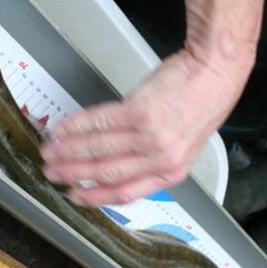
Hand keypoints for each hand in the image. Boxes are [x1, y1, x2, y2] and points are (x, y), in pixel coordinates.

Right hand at [41, 48, 249, 205]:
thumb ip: (152, 158)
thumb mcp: (184, 143)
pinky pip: (99, 123)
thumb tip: (117, 164)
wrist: (215, 70)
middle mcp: (160, 158)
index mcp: (171, 172)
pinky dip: (77, 125)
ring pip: (98, 149)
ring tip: (51, 151)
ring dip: (69, 150)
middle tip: (52, 173)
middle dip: (73, 175)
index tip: (76, 196)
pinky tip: (63, 127)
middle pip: (106, 173)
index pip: (126, 193)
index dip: (95, 197)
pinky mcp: (140, 111)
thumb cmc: (203, 102)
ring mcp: (149, 136)